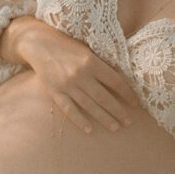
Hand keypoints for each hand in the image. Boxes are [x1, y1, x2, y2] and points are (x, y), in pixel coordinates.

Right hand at [0, 16, 137, 132]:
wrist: (38, 43)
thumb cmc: (67, 45)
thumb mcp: (87, 50)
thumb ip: (101, 64)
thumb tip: (121, 80)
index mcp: (92, 62)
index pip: (116, 82)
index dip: (127, 94)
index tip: (135, 104)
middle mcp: (81, 75)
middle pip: (104, 97)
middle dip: (118, 111)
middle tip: (129, 122)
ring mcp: (67, 85)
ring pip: (90, 106)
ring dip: (104, 118)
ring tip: (115, 128)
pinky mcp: (55, 92)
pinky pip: (69, 109)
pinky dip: (80, 120)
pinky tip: (89, 130)